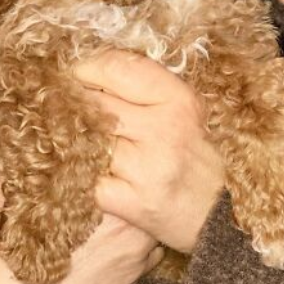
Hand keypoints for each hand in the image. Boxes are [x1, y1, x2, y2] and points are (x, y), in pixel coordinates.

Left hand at [74, 50, 225, 254]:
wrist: (220, 217)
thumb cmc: (197, 157)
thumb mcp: (185, 112)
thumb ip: (145, 89)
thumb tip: (90, 69)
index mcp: (179, 100)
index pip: (118, 68)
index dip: (87, 66)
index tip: (75, 73)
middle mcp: (164, 129)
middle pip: (95, 102)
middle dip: (74, 102)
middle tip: (63, 105)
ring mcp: (146, 167)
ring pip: (86, 138)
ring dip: (73, 139)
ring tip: (74, 138)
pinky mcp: (130, 202)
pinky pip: (85, 178)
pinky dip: (78, 174)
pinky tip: (82, 172)